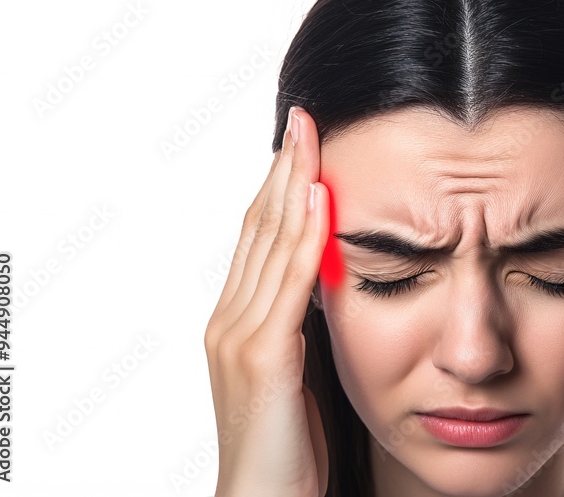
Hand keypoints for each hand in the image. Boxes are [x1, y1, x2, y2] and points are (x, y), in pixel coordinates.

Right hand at [203, 107, 330, 496]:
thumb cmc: (288, 444)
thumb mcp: (298, 371)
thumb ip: (303, 324)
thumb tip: (333, 280)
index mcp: (238, 319)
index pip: (258, 237)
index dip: (278, 187)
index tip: (301, 143)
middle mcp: (230, 318)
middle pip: (258, 227)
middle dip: (282, 169)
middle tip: (304, 119)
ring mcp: (240, 336)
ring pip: (269, 244)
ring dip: (292, 186)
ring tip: (310, 138)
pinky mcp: (262, 358)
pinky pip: (289, 285)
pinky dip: (305, 237)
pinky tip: (319, 199)